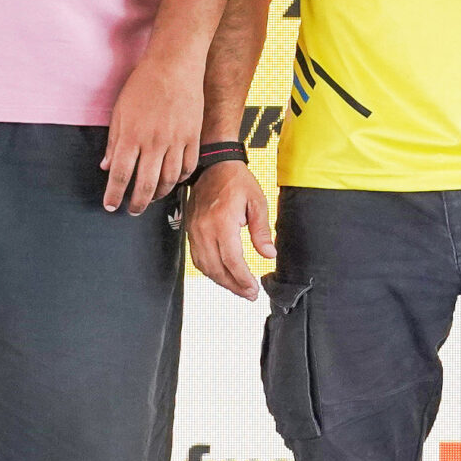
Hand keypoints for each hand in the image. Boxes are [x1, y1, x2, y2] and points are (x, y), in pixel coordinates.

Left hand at [102, 48, 201, 213]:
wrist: (174, 64)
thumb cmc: (143, 84)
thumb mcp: (119, 111)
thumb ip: (114, 142)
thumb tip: (106, 166)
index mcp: (131, 135)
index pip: (120, 175)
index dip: (114, 195)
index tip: (110, 205)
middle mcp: (154, 142)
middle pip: (145, 184)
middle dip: (136, 203)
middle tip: (132, 210)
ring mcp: (176, 140)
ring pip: (169, 180)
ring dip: (158, 194)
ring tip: (151, 198)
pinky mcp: (193, 136)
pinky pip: (188, 166)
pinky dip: (180, 179)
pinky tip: (173, 181)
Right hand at [186, 161, 273, 298]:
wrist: (213, 165)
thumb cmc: (236, 181)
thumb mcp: (257, 201)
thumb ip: (262, 230)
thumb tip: (269, 255)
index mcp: (222, 221)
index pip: (231, 259)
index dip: (242, 278)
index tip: (253, 289)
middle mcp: (204, 229)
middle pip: (216, 268)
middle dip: (233, 286)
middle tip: (249, 294)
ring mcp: (195, 231)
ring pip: (205, 267)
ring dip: (221, 281)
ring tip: (238, 289)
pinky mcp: (191, 231)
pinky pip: (197, 259)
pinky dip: (210, 271)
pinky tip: (223, 275)